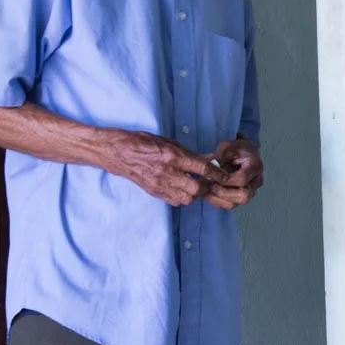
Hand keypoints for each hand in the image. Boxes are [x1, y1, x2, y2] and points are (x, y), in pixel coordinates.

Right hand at [103, 129, 225, 205]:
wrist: (119, 153)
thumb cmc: (143, 143)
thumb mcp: (168, 142)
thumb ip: (188, 153)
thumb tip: (208, 160)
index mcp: (173, 156)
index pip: (202, 168)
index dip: (217, 174)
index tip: (224, 176)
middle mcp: (168, 172)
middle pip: (197, 189)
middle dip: (206, 187)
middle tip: (207, 182)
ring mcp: (160, 184)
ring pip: (187, 199)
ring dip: (195, 194)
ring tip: (194, 186)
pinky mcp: (155, 192)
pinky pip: (175, 201)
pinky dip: (182, 198)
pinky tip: (181, 189)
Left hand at [204, 137, 262, 209]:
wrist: (244, 154)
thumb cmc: (236, 150)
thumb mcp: (228, 146)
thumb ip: (220, 155)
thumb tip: (209, 167)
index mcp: (255, 167)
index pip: (243, 179)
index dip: (227, 180)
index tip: (214, 176)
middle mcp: (256, 182)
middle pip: (244, 196)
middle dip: (224, 193)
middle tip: (211, 185)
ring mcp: (250, 191)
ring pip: (235, 204)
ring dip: (218, 199)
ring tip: (207, 189)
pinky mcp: (241, 197)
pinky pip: (229, 204)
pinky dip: (217, 201)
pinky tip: (208, 193)